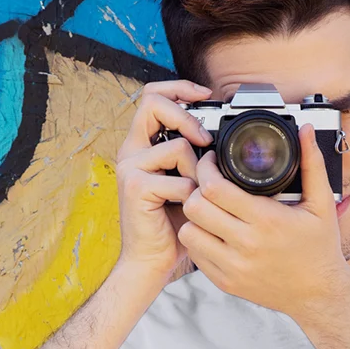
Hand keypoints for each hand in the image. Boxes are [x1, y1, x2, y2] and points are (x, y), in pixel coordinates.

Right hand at [114, 80, 213, 283]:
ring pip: (177, 146)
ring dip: (196, 170)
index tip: (205, 95)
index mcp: (142, 146)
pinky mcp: (136, 186)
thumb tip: (219, 137)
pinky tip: (186, 210)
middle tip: (205, 141)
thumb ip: (194, 157)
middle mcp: (131, 151)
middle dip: (186, 116)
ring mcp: (130, 167)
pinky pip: (178, 179)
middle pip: (153, 103)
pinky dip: (191, 196)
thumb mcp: (186, 182)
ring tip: (193, 194)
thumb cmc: (172, 224)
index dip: (178, 88)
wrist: (152, 260)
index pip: (152, 96)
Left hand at [177, 124, 349, 321]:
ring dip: (193, 217)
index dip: (206, 168)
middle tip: (205, 183)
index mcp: (266, 220)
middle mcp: (246, 245)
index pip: (214, 188)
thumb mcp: (322, 204)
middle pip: (195, 207)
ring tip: (208, 209)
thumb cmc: (321, 248)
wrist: (319, 295)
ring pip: (189, 232)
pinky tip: (212, 232)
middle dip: (195, 188)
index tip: (211, 162)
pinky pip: (195, 256)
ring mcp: (233, 267)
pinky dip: (199, 240)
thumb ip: (312, 164)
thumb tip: (306, 130)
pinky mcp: (226, 282)